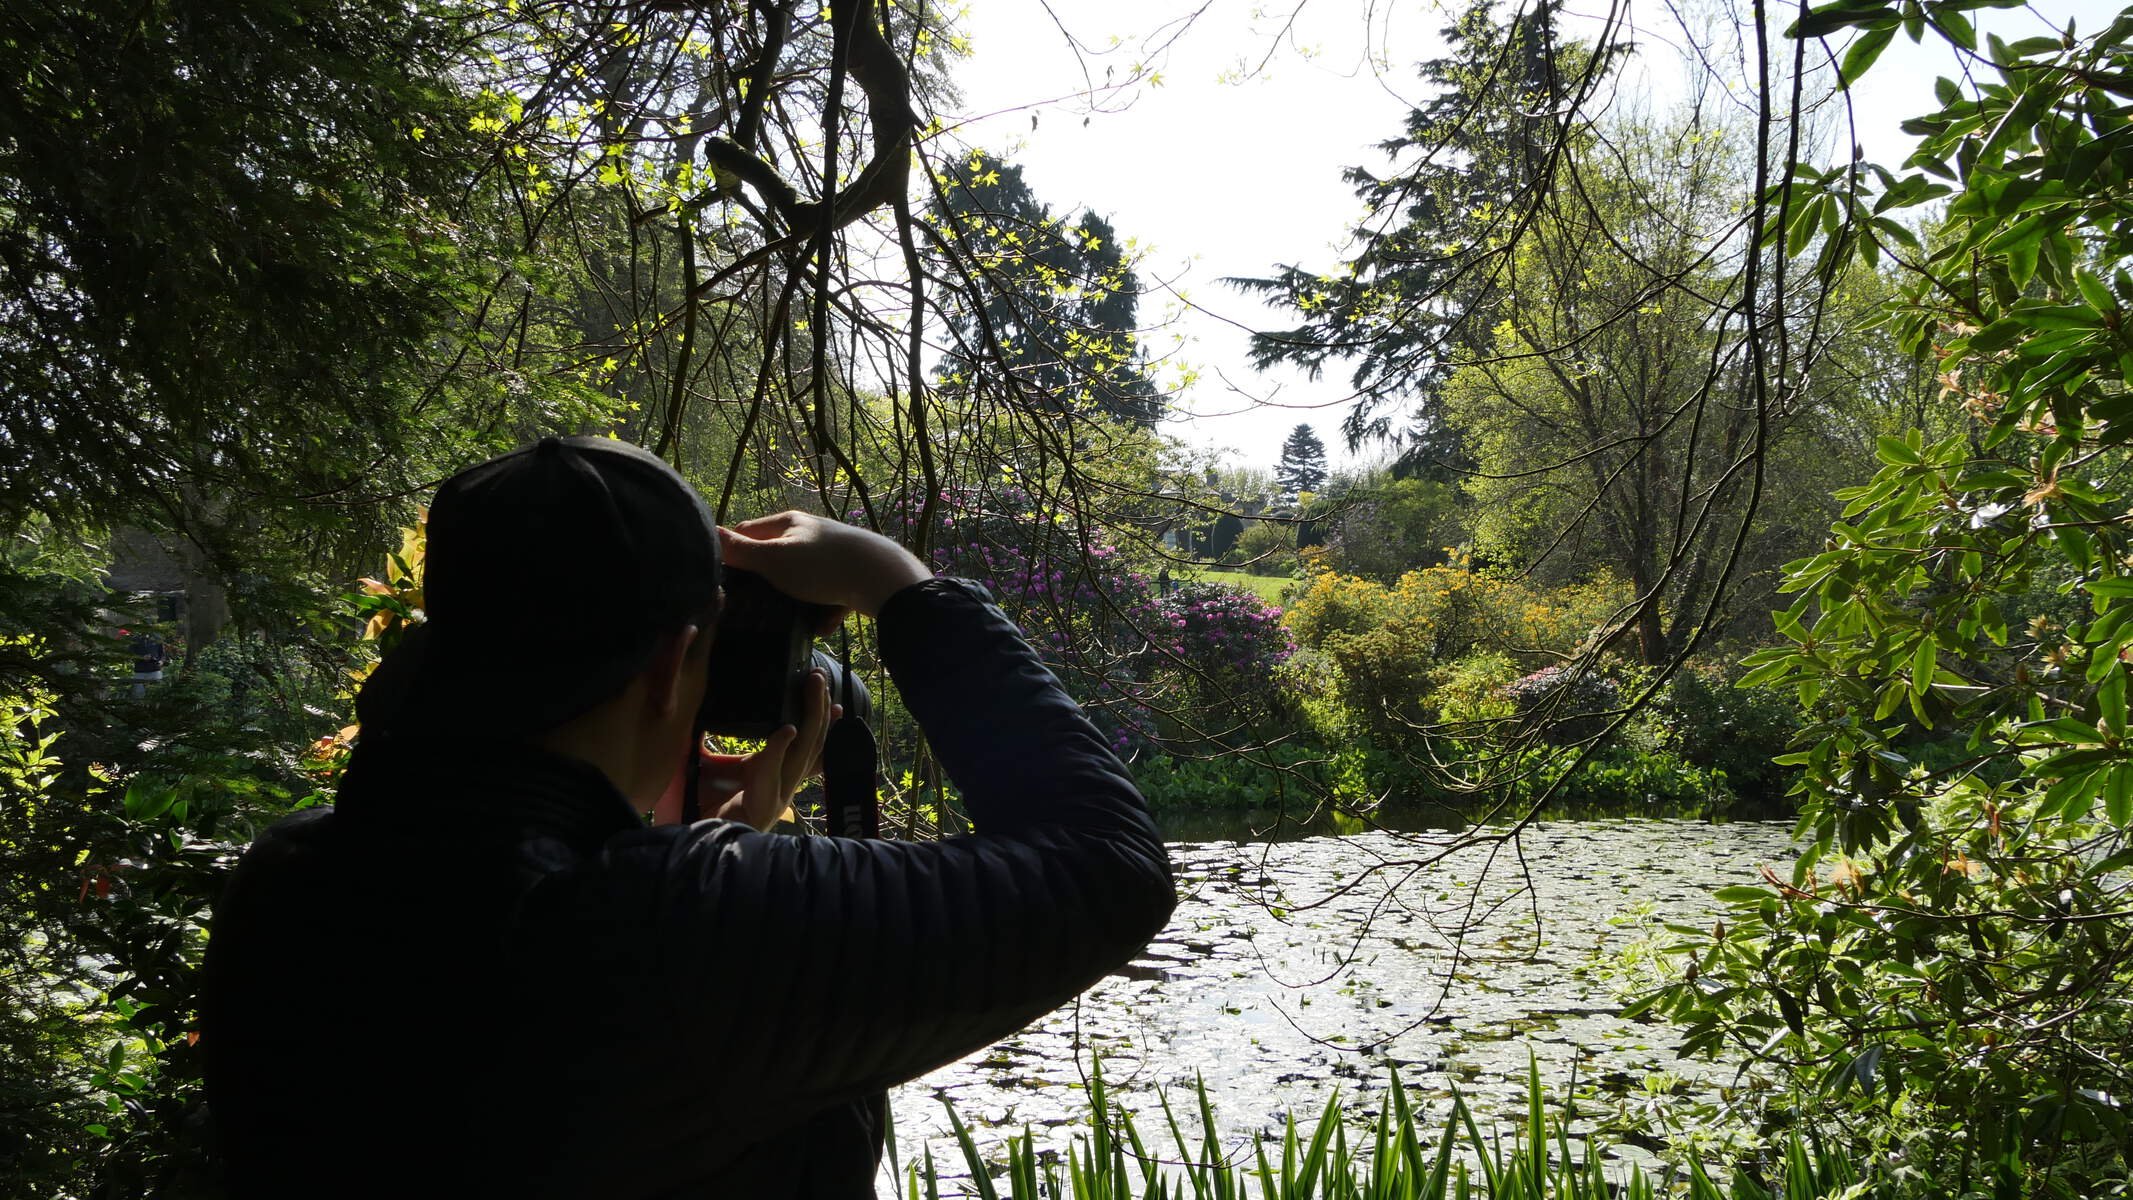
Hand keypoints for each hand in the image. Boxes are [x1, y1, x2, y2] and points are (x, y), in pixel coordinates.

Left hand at [653, 669, 837, 830]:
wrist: (714, 840)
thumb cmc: (721, 810)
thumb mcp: (731, 774)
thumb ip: (732, 754)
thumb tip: (710, 722)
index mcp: (785, 777)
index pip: (815, 748)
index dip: (828, 726)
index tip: (836, 703)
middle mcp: (789, 783)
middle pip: (814, 740)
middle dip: (820, 706)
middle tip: (819, 677)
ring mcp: (781, 791)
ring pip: (805, 749)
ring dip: (811, 715)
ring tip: (812, 688)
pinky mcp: (764, 798)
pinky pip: (774, 768)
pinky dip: (780, 747)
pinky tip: (788, 729)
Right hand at [718, 511, 931, 618]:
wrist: (883, 578)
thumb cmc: (822, 565)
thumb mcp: (774, 559)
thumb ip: (741, 551)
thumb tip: (709, 533)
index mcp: (789, 523)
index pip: (747, 532)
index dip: (733, 554)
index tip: (725, 581)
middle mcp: (810, 534)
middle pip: (776, 560)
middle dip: (767, 585)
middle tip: (756, 608)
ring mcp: (833, 555)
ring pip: (803, 582)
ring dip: (796, 603)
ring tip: (792, 622)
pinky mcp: (852, 577)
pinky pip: (828, 597)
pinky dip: (823, 612)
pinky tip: (823, 626)